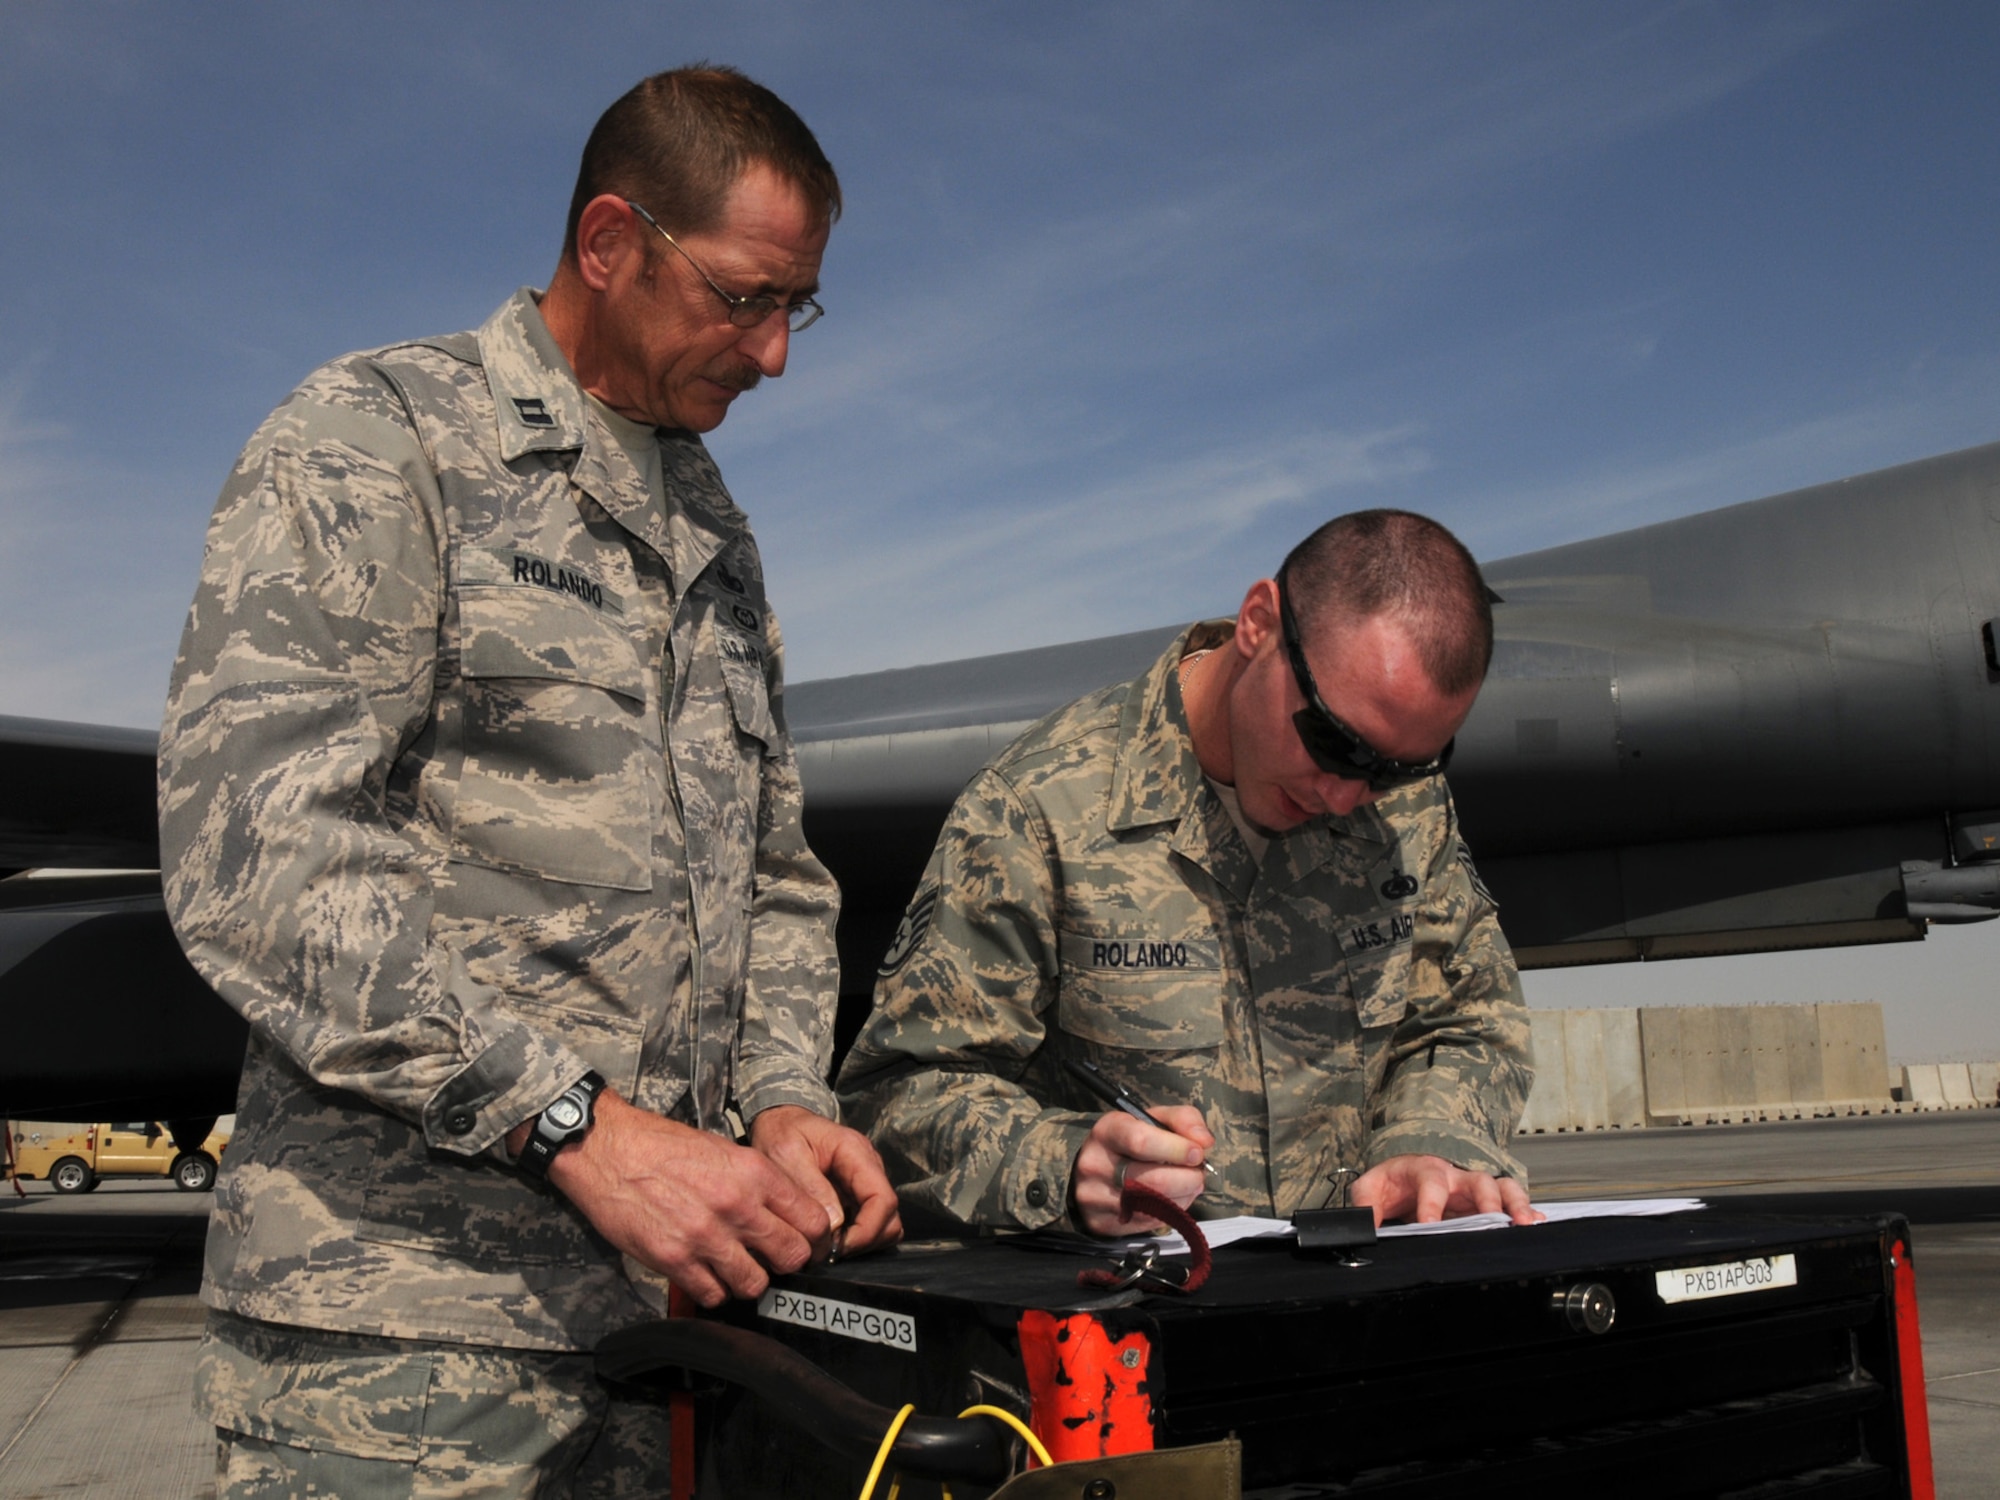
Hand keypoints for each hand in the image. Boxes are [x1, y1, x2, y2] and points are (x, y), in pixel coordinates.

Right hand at [530, 1089, 834, 1307]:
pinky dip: (713, 1290)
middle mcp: (736, 1205)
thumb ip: (758, 1182)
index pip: (813, 1220)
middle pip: (792, 1256)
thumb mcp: (724, 1150)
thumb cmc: (663, 1146)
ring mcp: (705, 1236)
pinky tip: (706, 1273)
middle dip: (787, 1262)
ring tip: (736, 1267)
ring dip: (749, 1280)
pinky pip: (713, 1294)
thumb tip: (787, 1212)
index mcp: (754, 1173)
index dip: (815, 1238)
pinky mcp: (674, 1259)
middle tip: (773, 1260)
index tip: (808, 1243)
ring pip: (755, 1283)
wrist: (608, 1149)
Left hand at [748, 1105, 902, 1258]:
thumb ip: (811, 1187)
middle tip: (829, 1252)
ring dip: (862, 1243)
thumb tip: (834, 1225)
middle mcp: (869, 1168)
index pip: (883, 1199)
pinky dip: (855, 1238)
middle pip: (890, 1217)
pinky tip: (829, 1239)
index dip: (867, 1231)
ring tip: (828, 1247)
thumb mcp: (786, 1155)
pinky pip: (869, 1224)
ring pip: (885, 1224)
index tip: (838, 1248)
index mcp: (857, 1153)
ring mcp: (865, 1183)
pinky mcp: (856, 1195)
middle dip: (865, 1241)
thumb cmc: (781, 1134)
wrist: (779, 1122)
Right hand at [1069, 1106, 1212, 1236]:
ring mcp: (1096, 1198)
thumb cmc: (1129, 1140)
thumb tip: (1204, 1142)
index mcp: (1107, 1132)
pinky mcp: (1102, 1223)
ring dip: (1184, 1195)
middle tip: (1198, 1171)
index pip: (1142, 1142)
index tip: (1198, 1153)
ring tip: (1188, 1183)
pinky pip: (1150, 1222)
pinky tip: (1172, 1198)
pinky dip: (1172, 1210)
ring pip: (1155, 1205)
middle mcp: (1096, 1165)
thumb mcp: (1152, 1118)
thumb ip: (1183, 1120)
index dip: (1177, 1149)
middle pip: (1155, 1180)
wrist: (1090, 1168)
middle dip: (1189, 1177)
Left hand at [1349, 1154, 1540, 1226]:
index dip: (1431, 1204)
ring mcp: (1475, 1189)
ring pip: (1503, 1189)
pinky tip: (1537, 1225)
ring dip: (1516, 1205)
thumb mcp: (1369, 1190)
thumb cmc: (1391, 1183)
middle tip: (1496, 1222)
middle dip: (1489, 1201)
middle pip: (1478, 1181)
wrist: (1403, 1176)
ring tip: (1526, 1224)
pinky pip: (1512, 1202)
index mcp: (1424, 1169)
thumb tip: (1363, 1230)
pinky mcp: (1487, 1202)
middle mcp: (1455, 1176)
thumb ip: (1365, 1207)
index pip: (1430, 1181)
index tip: (1429, 1226)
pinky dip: (1528, 1212)